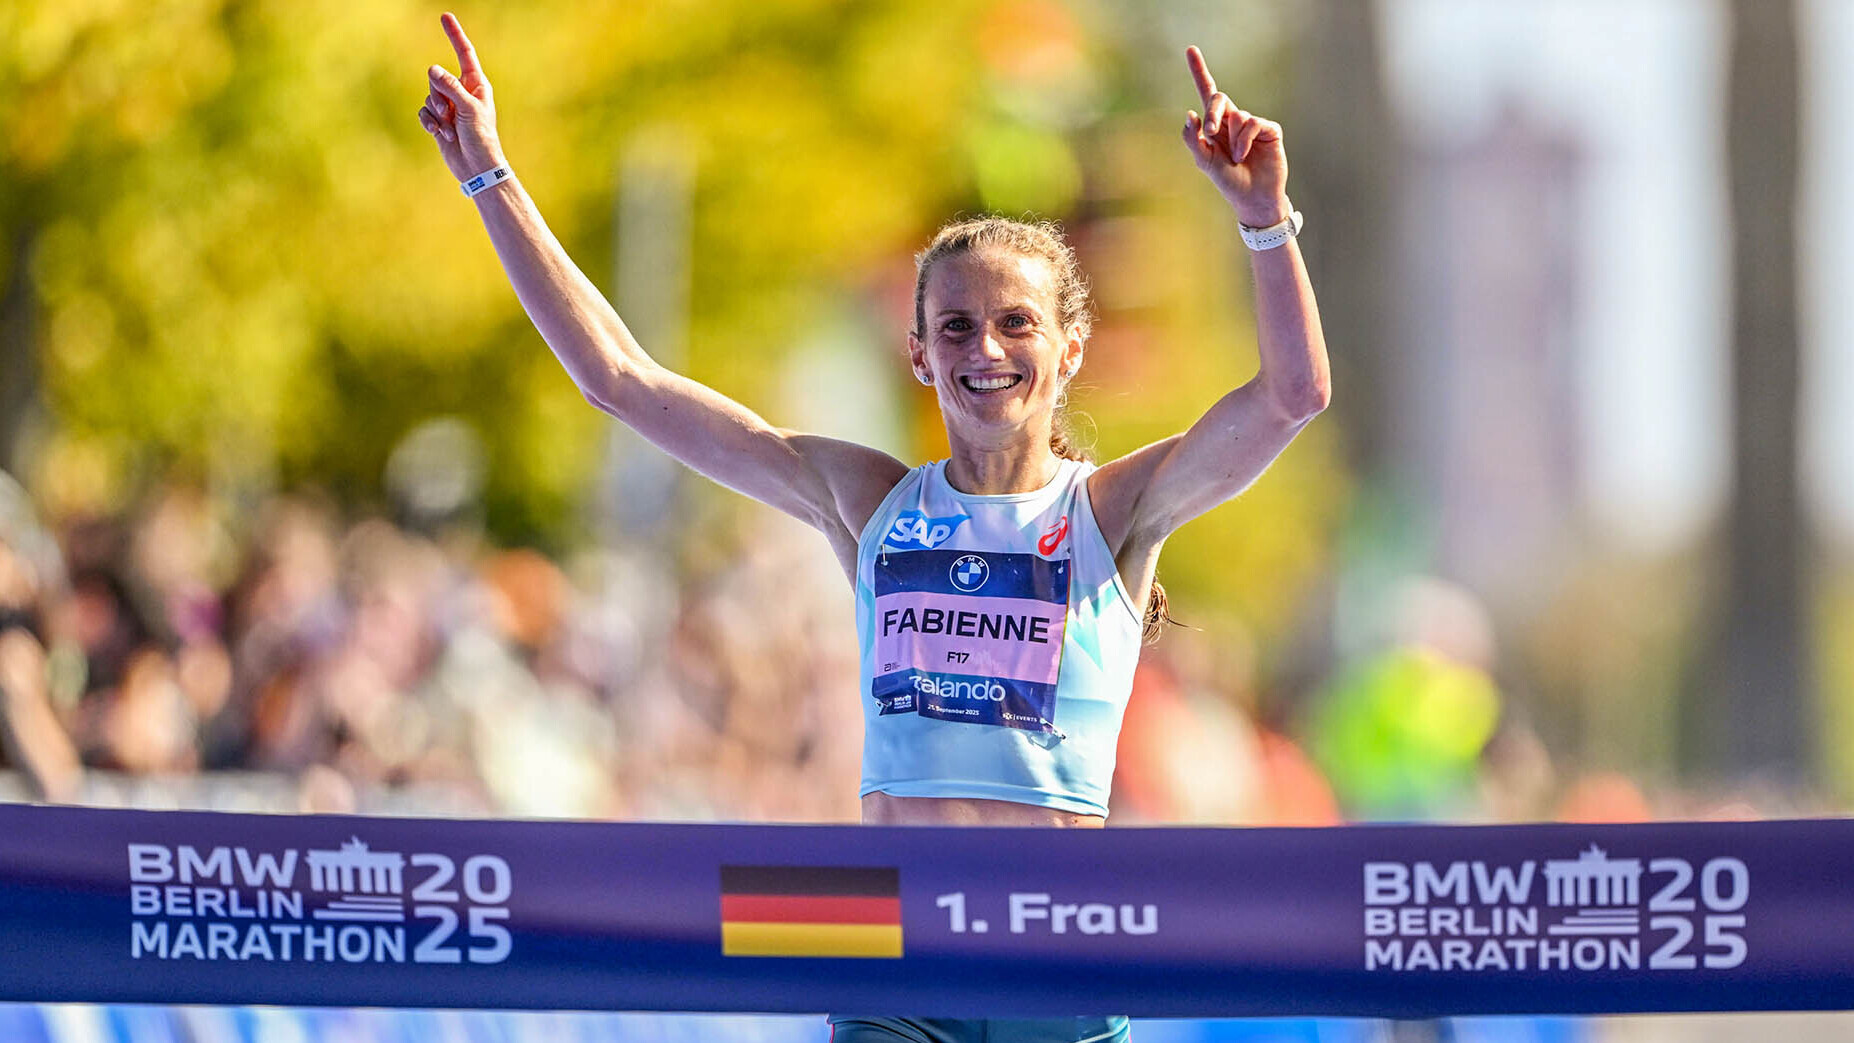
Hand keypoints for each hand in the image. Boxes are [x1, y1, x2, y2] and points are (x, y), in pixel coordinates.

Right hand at [418, 12, 505, 182]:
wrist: (477, 168)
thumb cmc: (481, 138)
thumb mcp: (468, 109)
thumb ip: (450, 87)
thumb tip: (432, 68)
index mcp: (477, 85)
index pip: (464, 54)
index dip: (455, 35)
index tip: (445, 16)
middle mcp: (462, 92)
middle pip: (437, 78)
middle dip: (438, 94)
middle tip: (451, 113)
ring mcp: (450, 106)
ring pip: (428, 96)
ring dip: (436, 113)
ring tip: (451, 129)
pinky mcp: (439, 121)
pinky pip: (424, 113)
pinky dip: (430, 123)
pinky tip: (441, 135)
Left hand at [1181, 46, 1289, 226]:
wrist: (1253, 199)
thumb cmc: (1229, 181)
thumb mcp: (1205, 163)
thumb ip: (1193, 141)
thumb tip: (1190, 114)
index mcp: (1216, 125)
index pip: (1206, 94)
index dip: (1199, 71)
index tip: (1190, 50)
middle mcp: (1234, 120)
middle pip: (1219, 98)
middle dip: (1213, 113)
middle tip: (1210, 133)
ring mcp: (1252, 124)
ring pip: (1236, 115)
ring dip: (1232, 139)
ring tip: (1237, 158)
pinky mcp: (1269, 129)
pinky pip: (1252, 123)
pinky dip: (1244, 139)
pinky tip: (1244, 154)